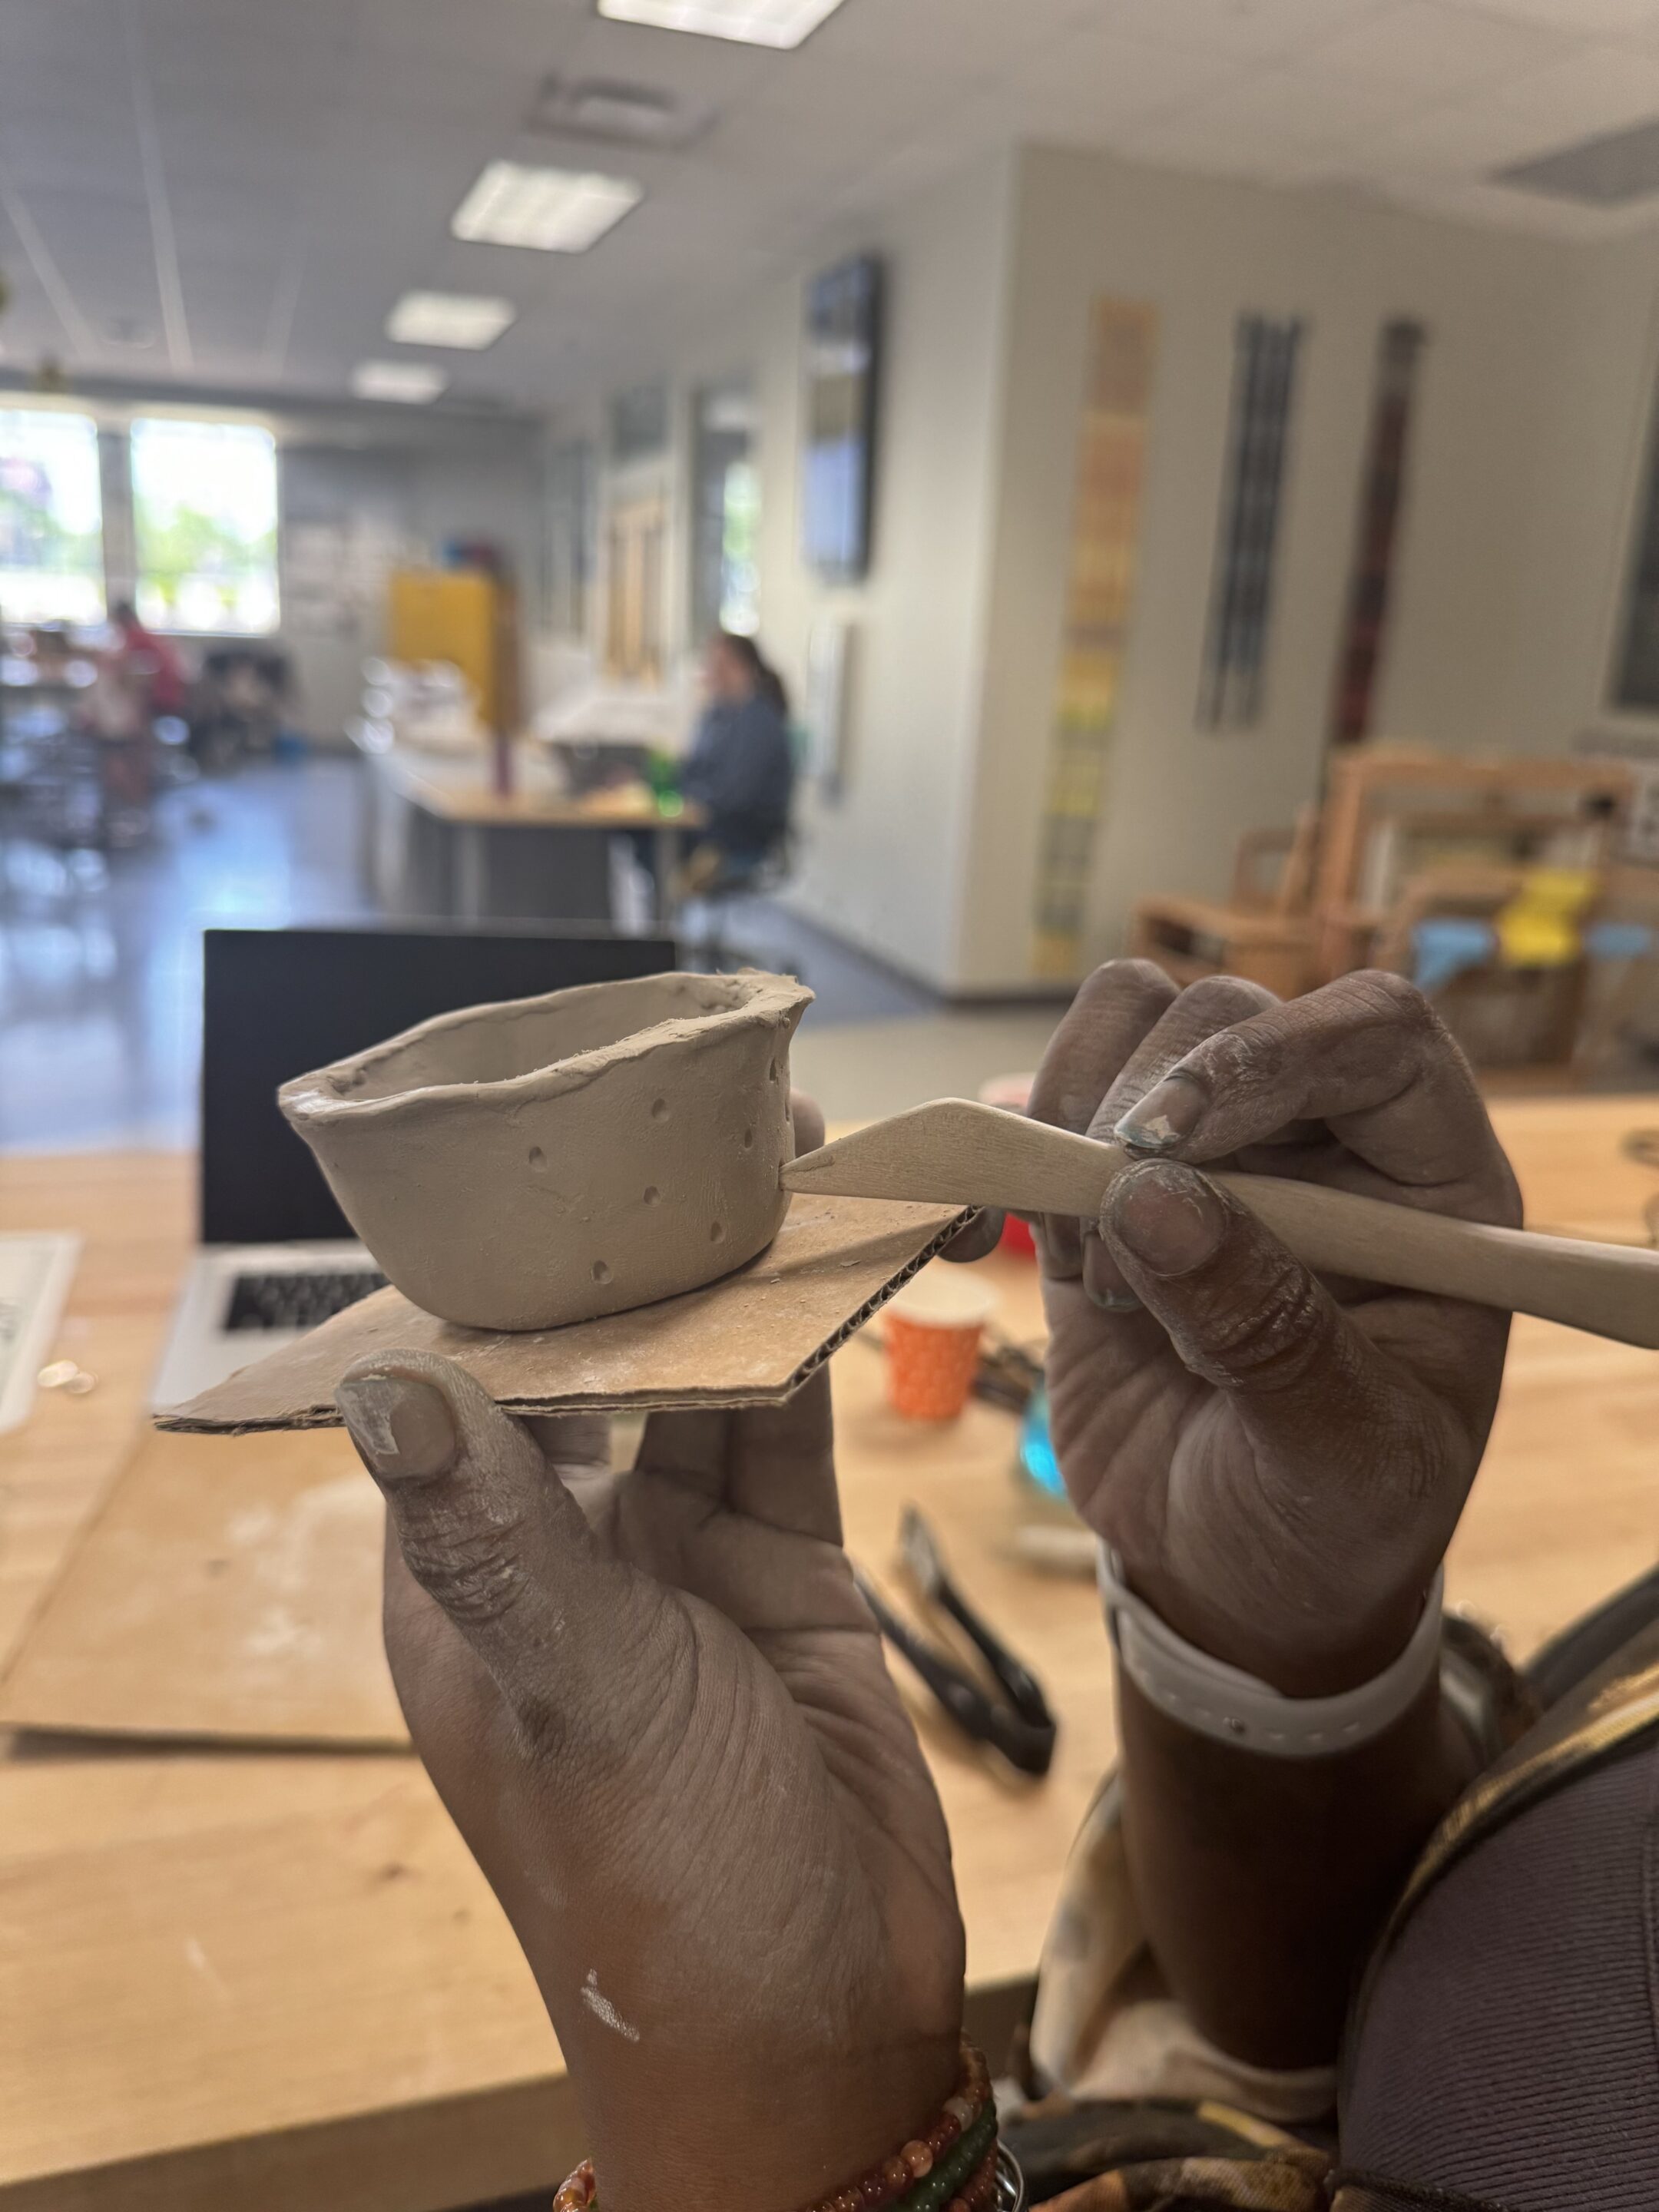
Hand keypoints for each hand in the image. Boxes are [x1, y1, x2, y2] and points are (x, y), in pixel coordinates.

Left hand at [335, 1097, 962, 2211]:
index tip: (527, 1155)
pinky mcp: (785, 1574)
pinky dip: (814, 1351)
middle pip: (586, 1370)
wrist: (823, 2030)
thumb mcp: (575, 1697)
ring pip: (701, 1385)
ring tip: (773, 1154)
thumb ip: (499, 1535)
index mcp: (464, 1582)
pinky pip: (791, 1432)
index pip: (450, 1397)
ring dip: (733, 1285)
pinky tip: (833, 1258)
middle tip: (680, 1123)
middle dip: (629, 1259)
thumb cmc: (661, 1888)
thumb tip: (385, 1384)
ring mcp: (679, 1563)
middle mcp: (563, 1557)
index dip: (484, 1280)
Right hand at [1029, 964, 1520, 1696]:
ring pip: (1137, 1026)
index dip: (1270, 1055)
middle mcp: (1330, 1144)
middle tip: (1113, 1253)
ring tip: (1097, 1273)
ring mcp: (1219, 1154)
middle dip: (1148, 1113)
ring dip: (1080, 1123)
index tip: (1170, 1139)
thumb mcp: (1335, 1456)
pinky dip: (1026, 1141)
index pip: (1375, 1037)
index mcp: (1432, 1189)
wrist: (1237, 1582)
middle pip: (1231, 1018)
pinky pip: (1060, 1089)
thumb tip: (1150, 1197)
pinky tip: (1058, 1258)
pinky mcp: (1117, 1187)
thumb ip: (1265, 1330)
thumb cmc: (1328, 1526)